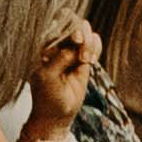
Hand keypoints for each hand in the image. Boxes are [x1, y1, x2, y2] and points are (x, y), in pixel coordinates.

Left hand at [29, 20, 96, 141]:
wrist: (57, 114)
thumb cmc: (46, 95)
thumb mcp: (48, 76)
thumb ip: (60, 58)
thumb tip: (77, 46)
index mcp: (44, 48)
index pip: (56, 27)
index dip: (68, 28)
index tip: (75, 40)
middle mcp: (59, 48)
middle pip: (73, 28)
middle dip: (81, 34)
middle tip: (81, 48)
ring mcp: (73, 54)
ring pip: (86, 36)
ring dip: (89, 44)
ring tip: (86, 61)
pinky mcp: (85, 61)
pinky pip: (94, 46)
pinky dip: (96, 48)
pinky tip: (91, 60)